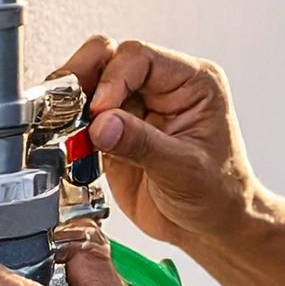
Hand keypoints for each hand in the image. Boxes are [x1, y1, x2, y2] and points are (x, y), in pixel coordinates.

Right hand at [50, 36, 264, 249]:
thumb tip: (102, 123)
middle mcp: (162, 89)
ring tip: (66, 127)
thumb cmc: (218, 193)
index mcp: (192, 82)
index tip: (99, 110)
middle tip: (67, 107)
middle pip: (108, 59)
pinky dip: (69, 127)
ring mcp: (136, 109)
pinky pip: (82, 118)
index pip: (139, 58)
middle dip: (82, 78)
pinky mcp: (115, 133)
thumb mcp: (184, 169)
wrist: (210, 227)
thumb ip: (142, 144)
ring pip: (89, 85)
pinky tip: (71, 144)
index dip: (112, 79)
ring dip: (71, 103)